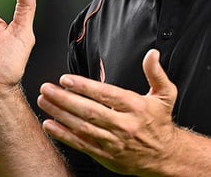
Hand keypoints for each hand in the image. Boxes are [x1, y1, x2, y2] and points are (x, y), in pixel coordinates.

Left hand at [37, 49, 178, 175]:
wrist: (164, 156)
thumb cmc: (160, 123)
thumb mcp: (165, 95)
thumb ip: (156, 73)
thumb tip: (152, 54)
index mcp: (136, 108)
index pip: (107, 95)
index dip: (85, 87)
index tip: (66, 79)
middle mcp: (123, 125)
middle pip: (90, 111)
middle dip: (65, 99)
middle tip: (47, 88)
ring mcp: (112, 142)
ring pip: (82, 127)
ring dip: (60, 114)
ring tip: (45, 102)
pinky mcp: (105, 155)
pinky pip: (81, 144)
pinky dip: (63, 135)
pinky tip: (50, 125)